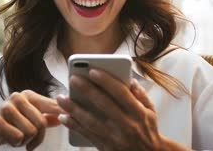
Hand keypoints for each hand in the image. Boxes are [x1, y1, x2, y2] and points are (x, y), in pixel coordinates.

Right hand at [0, 90, 61, 150]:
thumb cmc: (5, 127)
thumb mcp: (26, 120)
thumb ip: (44, 117)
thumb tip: (63, 115)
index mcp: (28, 95)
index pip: (53, 105)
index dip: (64, 113)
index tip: (72, 116)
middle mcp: (18, 97)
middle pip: (41, 123)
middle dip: (36, 138)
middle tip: (26, 141)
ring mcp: (6, 107)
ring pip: (31, 131)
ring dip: (24, 141)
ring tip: (13, 136)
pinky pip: (18, 137)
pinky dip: (14, 143)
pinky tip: (5, 138)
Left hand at [57, 69, 177, 150]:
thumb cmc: (148, 130)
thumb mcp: (151, 111)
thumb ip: (140, 94)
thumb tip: (129, 79)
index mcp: (138, 113)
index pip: (121, 93)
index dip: (106, 81)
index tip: (92, 70)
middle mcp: (127, 125)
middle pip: (104, 105)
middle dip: (87, 90)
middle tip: (72, 79)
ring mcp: (115, 138)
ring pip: (91, 121)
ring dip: (74, 108)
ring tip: (61, 98)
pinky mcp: (106, 147)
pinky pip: (87, 135)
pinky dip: (74, 126)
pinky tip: (64, 117)